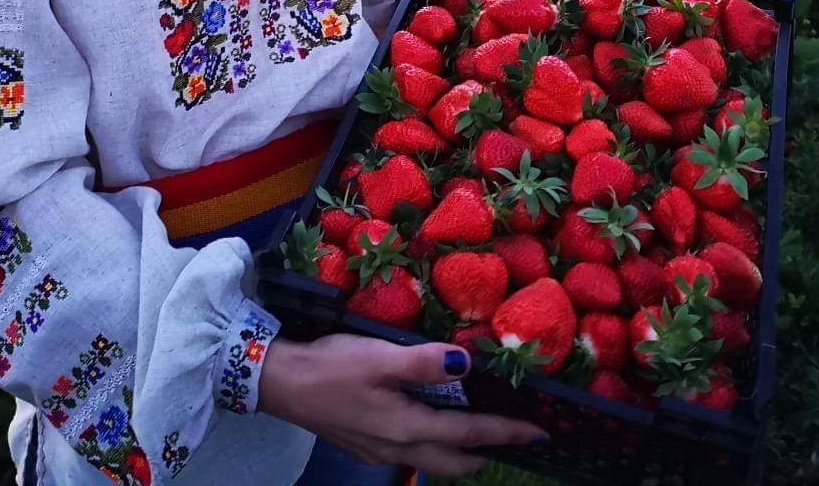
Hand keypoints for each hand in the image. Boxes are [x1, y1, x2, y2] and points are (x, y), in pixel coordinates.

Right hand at [257, 334, 547, 475]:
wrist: (280, 383)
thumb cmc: (331, 366)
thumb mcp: (378, 356)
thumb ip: (423, 362)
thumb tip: (465, 365)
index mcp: (407, 427)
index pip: (469, 434)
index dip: (506, 433)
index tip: (538, 434)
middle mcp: (397, 449)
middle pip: (454, 461)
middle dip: (485, 452)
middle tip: (513, 437)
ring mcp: (378, 452)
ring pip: (432, 461)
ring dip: (459, 452)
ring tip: (478, 436)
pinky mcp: (363, 445)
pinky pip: (411, 454)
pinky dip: (433, 445)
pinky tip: (429, 426)